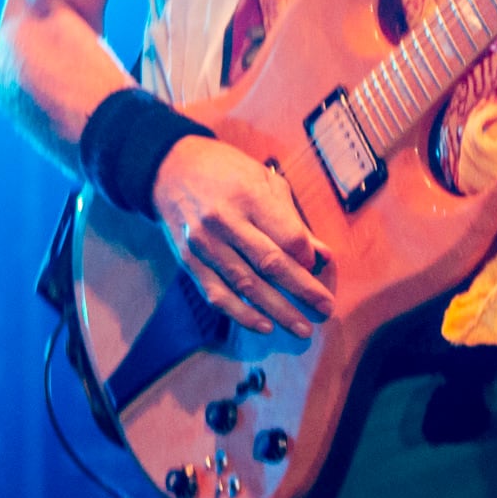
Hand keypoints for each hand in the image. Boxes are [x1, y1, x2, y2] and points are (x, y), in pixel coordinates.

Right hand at [150, 136, 332, 338]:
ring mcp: (204, 244)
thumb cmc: (226, 171)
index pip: (287, 236)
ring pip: (245, 285)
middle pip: (270, 264)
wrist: (171, 169)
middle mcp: (225, 221)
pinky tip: (264, 325)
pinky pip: (217, 294)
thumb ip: (292, 218)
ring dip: (277, 310)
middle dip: (302, 291)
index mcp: (248, 196)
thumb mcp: (264, 180)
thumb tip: (321, 255)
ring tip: (302, 328)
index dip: (307, 258)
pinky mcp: (189, 262)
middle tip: (325, 309)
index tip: (318, 266)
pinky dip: (242, 314)